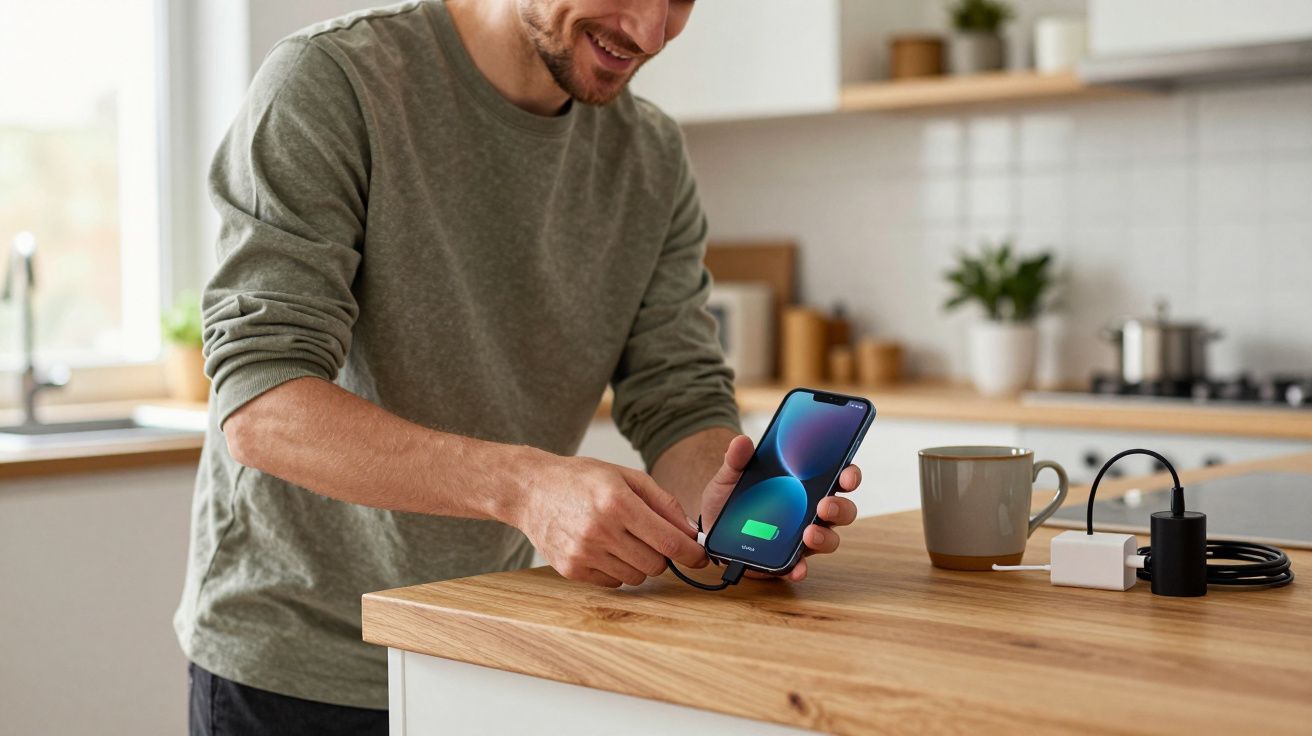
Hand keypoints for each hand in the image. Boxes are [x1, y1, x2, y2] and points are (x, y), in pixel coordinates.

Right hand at [510, 451, 707, 587]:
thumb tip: (691, 532)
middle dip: (662, 554)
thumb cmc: (581, 479)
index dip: (692, 553)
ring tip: (622, 539)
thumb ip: (663, 503)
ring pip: (636, 576)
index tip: (701, 558)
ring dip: (639, 562)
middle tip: (650, 538)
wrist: (531, 490)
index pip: (668, 541)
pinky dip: (617, 569)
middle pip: (656, 563)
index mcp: (617, 502)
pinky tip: (604, 548)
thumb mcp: (626, 476)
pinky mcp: (571, 570)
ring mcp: (583, 553)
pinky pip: (613, 583)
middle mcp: (600, 530)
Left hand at [701, 435, 861, 581]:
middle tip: (825, 505)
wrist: (711, 526)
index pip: (838, 477)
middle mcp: (811, 510)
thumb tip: (741, 442)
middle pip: (841, 509)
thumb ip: (736, 459)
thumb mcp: (730, 475)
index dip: (849, 475)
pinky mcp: (787, 559)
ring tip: (809, 534)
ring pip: (829, 538)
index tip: (847, 475)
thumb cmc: (729, 496)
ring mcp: (802, 536)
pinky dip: (801, 569)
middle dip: (839, 507)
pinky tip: (797, 568)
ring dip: (824, 537)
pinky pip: (801, 566)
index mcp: (805, 485)